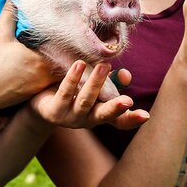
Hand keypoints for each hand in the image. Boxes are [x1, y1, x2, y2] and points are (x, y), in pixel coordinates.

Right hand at [0, 0, 59, 111]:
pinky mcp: (30, 94)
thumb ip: (10, 12)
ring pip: (53, 70)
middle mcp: (45, 75)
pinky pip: (45, 80)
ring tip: (50, 47)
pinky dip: (44, 71)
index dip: (65, 34)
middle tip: (65, 34)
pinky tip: (35, 63)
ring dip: (53, 60)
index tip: (67, 24)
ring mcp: (39, 87)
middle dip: (62, 48)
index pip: (63, 45)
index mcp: (42, 60)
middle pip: (61, 58)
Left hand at [29, 61, 148, 129]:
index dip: (132, 119)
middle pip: (103, 115)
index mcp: (100, 115)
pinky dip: (72, 79)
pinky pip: (64, 94)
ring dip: (95, 84)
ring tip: (103, 65)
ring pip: (84, 101)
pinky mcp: (53, 112)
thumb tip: (126, 76)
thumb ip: (110, 81)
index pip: (119, 121)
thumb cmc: (73, 91)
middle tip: (127, 101)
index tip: (146, 116)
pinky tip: (79, 65)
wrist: (40, 99)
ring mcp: (69, 118)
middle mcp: (87, 120)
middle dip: (114, 108)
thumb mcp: (93, 86)